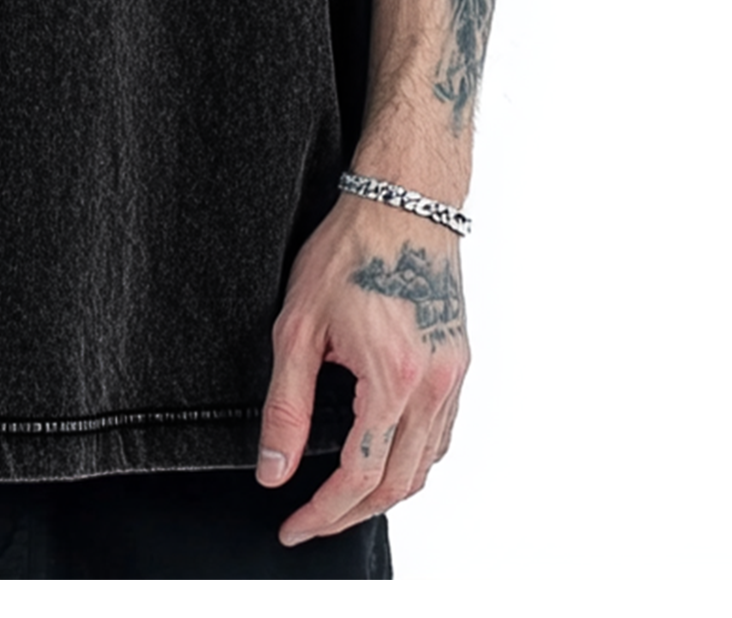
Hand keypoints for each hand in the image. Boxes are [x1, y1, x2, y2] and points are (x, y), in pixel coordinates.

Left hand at [256, 196, 468, 545]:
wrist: (403, 204)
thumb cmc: (350, 250)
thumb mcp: (298, 326)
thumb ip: (286, 405)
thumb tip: (274, 470)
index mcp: (392, 379)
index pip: (359, 476)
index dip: (322, 513)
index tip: (293, 526)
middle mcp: (433, 387)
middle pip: (398, 484)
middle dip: (350, 513)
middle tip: (310, 521)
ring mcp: (452, 378)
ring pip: (425, 467)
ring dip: (384, 493)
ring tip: (340, 498)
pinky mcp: (458, 365)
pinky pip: (441, 436)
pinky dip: (412, 461)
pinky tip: (382, 457)